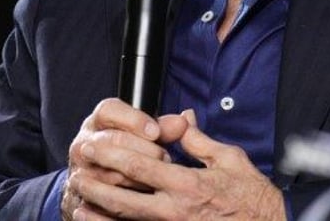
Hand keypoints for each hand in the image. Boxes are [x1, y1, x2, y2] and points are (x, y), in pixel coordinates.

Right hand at [62, 97, 189, 218]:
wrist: (98, 182)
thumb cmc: (125, 150)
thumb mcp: (141, 134)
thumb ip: (163, 127)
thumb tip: (183, 121)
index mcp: (97, 122)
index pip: (109, 111)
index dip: (133, 120)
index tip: (156, 131)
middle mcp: (83, 144)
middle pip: (112, 141)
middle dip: (142, 150)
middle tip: (164, 157)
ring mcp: (80, 172)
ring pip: (111, 174)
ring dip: (138, 178)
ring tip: (159, 178)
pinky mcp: (81, 199)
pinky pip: (104, 201)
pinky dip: (127, 200)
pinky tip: (144, 197)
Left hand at [67, 108, 285, 219]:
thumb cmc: (252, 195)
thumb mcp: (229, 159)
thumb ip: (199, 140)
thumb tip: (182, 119)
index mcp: (188, 183)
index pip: (141, 166)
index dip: (112, 155)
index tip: (94, 144)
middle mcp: (176, 209)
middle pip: (125, 198)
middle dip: (97, 185)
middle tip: (77, 171)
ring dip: (100, 213)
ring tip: (78, 201)